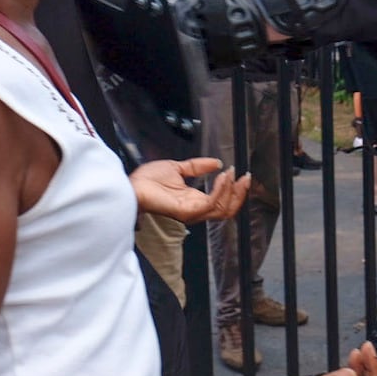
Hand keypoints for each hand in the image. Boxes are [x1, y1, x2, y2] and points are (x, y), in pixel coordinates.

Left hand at [130, 157, 250, 221]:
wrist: (131, 185)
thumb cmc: (147, 180)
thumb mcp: (178, 168)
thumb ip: (198, 166)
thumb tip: (217, 162)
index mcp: (195, 201)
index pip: (223, 203)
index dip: (235, 190)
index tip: (241, 175)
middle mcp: (196, 210)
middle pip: (228, 210)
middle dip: (240, 194)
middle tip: (245, 177)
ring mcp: (192, 212)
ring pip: (223, 209)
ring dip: (231, 190)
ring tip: (231, 174)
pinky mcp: (187, 211)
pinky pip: (211, 203)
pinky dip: (220, 190)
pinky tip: (222, 176)